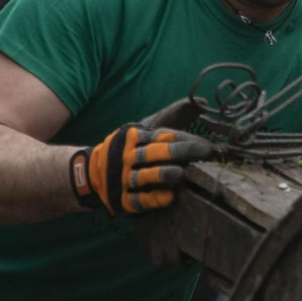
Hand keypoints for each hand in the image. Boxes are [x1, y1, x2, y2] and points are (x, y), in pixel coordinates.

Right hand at [70, 125, 212, 215]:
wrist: (93, 172)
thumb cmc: (132, 147)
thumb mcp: (147, 128)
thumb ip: (174, 116)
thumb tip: (202, 101)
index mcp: (136, 136)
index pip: (164, 135)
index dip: (188, 140)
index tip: (207, 147)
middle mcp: (128, 155)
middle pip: (157, 153)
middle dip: (182, 152)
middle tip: (204, 156)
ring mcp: (124, 177)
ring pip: (147, 176)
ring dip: (166, 174)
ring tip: (183, 174)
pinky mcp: (123, 199)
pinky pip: (140, 199)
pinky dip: (156, 198)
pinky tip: (171, 196)